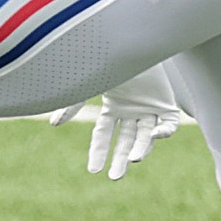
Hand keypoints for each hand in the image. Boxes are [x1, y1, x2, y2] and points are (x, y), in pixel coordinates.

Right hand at [50, 65, 181, 180]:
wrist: (136, 41)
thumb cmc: (109, 60)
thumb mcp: (88, 85)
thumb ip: (72, 105)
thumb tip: (52, 124)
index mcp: (113, 107)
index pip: (103, 135)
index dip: (98, 152)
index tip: (93, 171)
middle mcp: (131, 111)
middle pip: (126, 142)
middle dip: (120, 160)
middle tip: (115, 178)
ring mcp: (150, 109)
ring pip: (145, 137)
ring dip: (141, 149)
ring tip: (133, 160)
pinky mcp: (167, 104)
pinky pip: (168, 125)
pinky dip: (164, 133)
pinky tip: (155, 135)